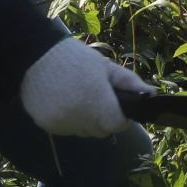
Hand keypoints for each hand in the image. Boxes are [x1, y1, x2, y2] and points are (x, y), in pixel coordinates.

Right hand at [18, 39, 153, 136]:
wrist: (35, 55)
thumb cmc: (75, 58)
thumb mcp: (105, 66)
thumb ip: (129, 83)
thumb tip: (151, 94)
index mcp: (97, 102)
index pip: (117, 125)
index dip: (122, 118)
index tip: (119, 107)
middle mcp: (80, 118)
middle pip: (101, 130)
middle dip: (105, 118)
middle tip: (98, 98)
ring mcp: (62, 123)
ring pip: (83, 131)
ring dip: (86, 120)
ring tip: (79, 97)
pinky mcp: (47, 125)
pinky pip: (66, 129)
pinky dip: (69, 120)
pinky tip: (64, 101)